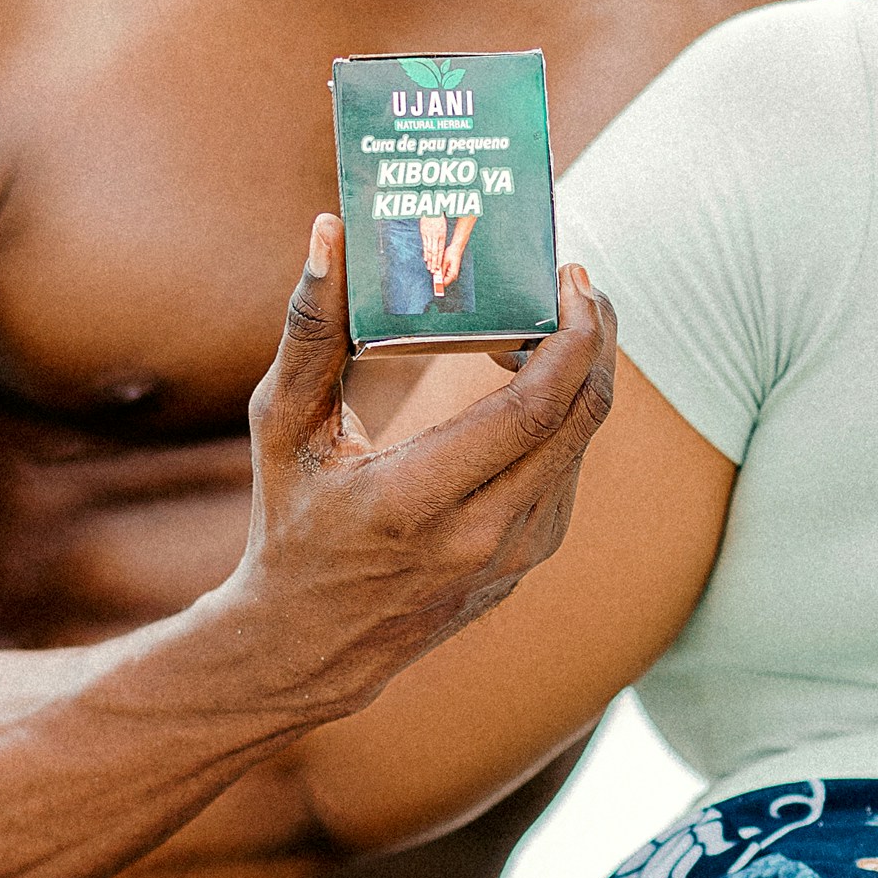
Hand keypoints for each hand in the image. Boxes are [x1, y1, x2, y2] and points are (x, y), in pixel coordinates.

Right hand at [234, 216, 613, 712]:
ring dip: (582, 374)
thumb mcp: (282, 425)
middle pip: (577, 420)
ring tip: (552, 320)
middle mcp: (478, 537)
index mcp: (415, 500)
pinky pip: (566, 474)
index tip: (570, 277)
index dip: (570, 338)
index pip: (532, 413)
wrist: (307, 644)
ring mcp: (511, 559)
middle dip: (594, 338)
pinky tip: (536, 381)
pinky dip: (564, 418)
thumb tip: (329, 233)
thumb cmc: (288, 519)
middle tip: (577, 281)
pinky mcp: (525, 565)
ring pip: (580, 446)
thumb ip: (310, 329)